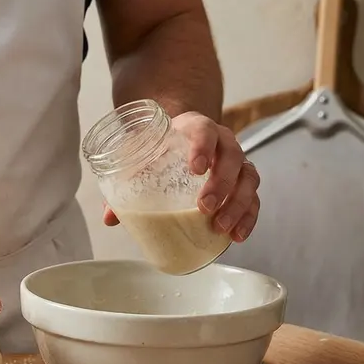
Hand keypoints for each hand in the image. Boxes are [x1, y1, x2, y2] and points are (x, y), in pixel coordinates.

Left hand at [102, 111, 260, 242]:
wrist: (180, 141)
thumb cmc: (161, 150)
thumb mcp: (141, 158)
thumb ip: (124, 182)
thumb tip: (110, 217)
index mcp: (196, 128)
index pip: (205, 130)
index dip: (204, 146)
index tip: (196, 168)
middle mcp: (223, 142)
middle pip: (232, 157)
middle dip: (221, 184)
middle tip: (204, 207)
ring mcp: (236, 162)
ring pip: (248, 178)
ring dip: (237, 204)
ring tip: (220, 227)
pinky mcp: (242, 183)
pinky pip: (253, 199)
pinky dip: (248, 217)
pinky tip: (237, 235)